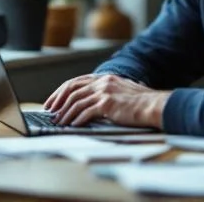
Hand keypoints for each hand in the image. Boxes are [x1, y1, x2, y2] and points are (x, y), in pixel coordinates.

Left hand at [44, 74, 170, 127]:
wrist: (153, 105)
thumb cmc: (140, 102)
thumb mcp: (120, 91)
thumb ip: (106, 93)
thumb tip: (89, 104)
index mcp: (104, 78)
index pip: (76, 82)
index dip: (61, 91)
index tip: (53, 102)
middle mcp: (102, 82)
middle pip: (72, 89)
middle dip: (58, 101)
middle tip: (50, 112)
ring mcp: (104, 91)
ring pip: (76, 102)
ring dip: (65, 113)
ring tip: (59, 122)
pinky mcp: (107, 103)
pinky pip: (86, 112)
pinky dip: (77, 119)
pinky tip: (73, 126)